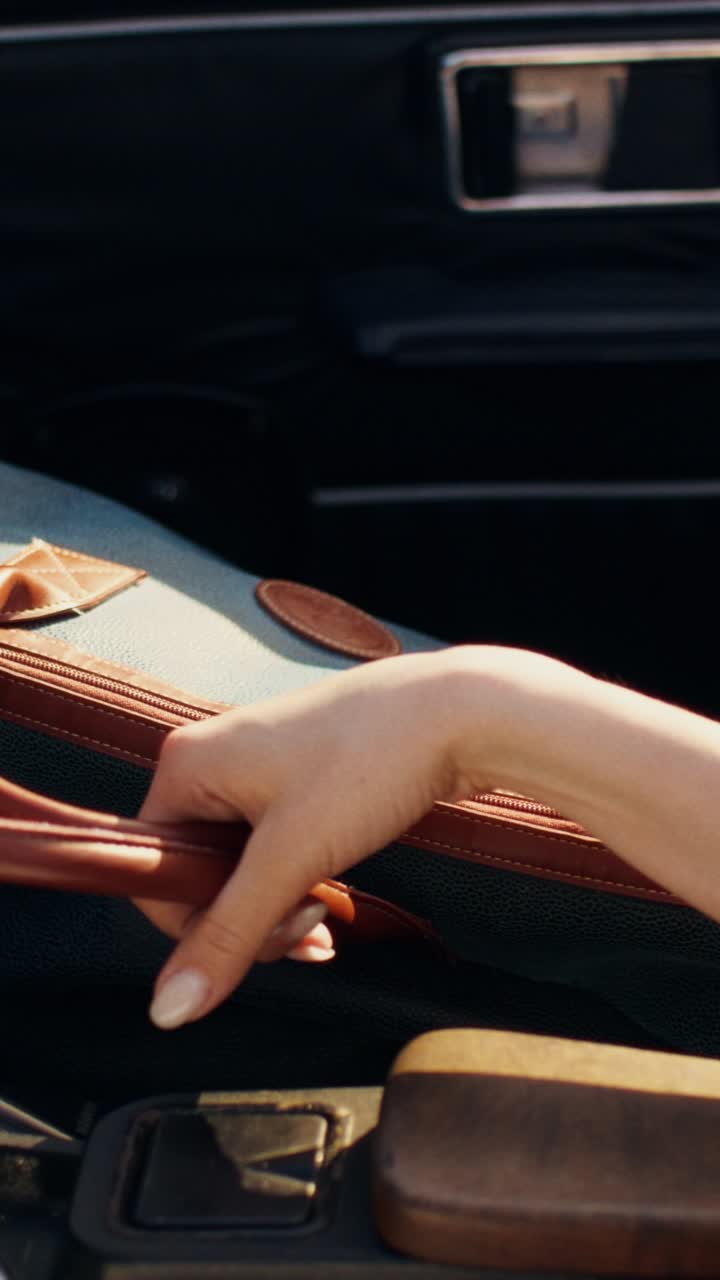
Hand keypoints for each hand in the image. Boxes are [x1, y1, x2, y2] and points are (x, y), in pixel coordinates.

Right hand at [135, 650, 487, 1028]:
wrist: (461, 713)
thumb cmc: (371, 766)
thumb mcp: (292, 858)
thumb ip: (228, 935)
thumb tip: (168, 1010)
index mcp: (186, 766)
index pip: (154, 875)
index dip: (200, 925)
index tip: (266, 930)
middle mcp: (210, 760)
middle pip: (197, 876)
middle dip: (249, 919)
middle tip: (309, 923)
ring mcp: (254, 767)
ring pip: (239, 868)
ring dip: (278, 907)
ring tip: (328, 916)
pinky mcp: (296, 778)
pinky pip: (272, 850)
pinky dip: (297, 884)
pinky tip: (333, 907)